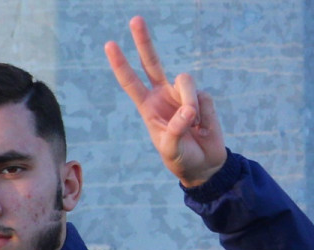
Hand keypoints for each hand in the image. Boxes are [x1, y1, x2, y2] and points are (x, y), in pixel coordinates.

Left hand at [105, 16, 226, 186]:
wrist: (204, 165)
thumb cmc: (181, 158)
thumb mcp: (171, 149)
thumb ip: (176, 130)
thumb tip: (189, 110)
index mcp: (148, 107)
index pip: (131, 82)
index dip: (120, 64)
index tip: (109, 45)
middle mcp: (163, 95)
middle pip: (152, 62)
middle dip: (144, 41)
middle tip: (135, 19)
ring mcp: (183, 94)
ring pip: (184, 81)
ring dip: (189, 103)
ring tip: (193, 124)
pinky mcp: (202, 98)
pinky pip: (203, 97)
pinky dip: (204, 115)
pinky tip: (203, 127)